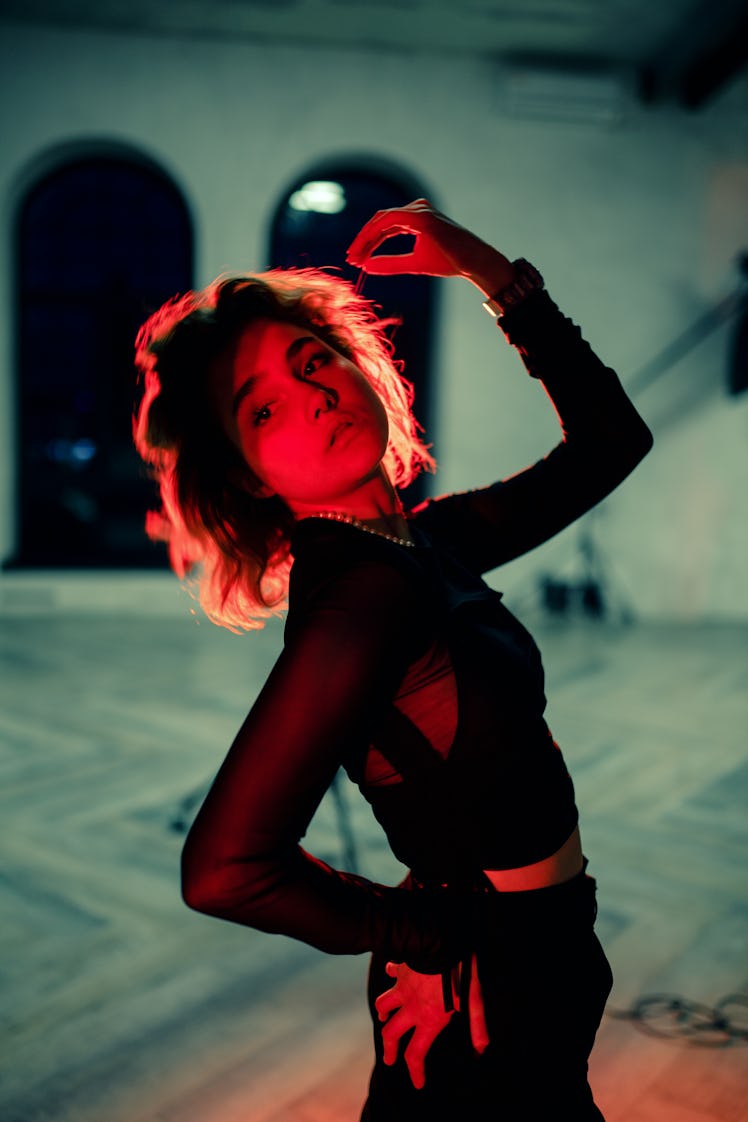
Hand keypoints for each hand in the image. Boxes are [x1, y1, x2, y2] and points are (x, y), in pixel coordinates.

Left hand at [346, 199, 514, 296]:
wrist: (473, 262)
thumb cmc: (449, 262)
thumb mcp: (414, 264)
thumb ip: (390, 264)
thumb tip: (366, 267)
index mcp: (415, 217)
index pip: (384, 226)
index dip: (367, 242)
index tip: (355, 259)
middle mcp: (416, 209)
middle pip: (379, 221)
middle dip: (362, 240)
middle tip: (350, 259)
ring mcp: (420, 210)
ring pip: (382, 220)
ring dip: (365, 239)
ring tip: (355, 257)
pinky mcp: (422, 217)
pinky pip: (391, 221)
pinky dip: (376, 235)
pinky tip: (367, 250)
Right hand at [375, 954, 489, 1089]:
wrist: (440, 939)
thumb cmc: (459, 970)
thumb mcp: (474, 999)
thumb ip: (477, 1025)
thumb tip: (482, 1049)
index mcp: (428, 1019)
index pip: (416, 1054)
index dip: (415, 1071)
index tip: (418, 1083)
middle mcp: (410, 1007)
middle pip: (391, 1035)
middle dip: (389, 1050)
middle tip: (390, 1059)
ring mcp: (402, 988)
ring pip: (383, 1006)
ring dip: (383, 1015)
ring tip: (385, 1019)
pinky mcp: (401, 969)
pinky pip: (391, 974)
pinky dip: (390, 977)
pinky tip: (392, 974)